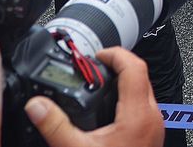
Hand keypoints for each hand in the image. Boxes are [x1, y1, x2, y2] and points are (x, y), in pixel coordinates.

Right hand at [27, 48, 161, 146]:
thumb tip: (37, 105)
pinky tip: (106, 113)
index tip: (95, 55)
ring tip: (97, 86)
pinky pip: (142, 109)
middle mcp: (152, 119)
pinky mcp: (151, 139)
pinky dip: (125, 102)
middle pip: (140, 76)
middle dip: (116, 67)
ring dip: (122, 84)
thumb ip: (55, 125)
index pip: (134, 66)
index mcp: (137, 116)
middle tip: (93, 68)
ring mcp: (154, 129)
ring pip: (143, 92)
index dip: (114, 53)